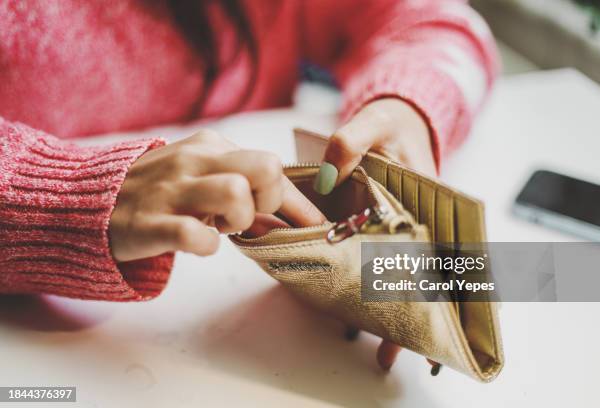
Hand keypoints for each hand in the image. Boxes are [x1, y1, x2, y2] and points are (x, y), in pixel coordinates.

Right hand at [109, 130, 325, 261]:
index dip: (300, 202)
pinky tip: (198, 243)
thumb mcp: (201, 175)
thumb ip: (243, 187)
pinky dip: (207, 245)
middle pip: (266, 168)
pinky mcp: (151, 223)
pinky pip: (195, 235)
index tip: (316, 225)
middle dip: (270, 200)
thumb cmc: (160, 190)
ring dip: (240, 220)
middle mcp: (195, 161)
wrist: (91, 200)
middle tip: (250, 216)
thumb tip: (295, 215)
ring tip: (221, 228)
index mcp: (211, 146)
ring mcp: (172, 190)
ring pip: (236, 194)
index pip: (272, 166)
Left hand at [316, 98, 436, 370]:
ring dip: (391, 312)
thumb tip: (330, 175)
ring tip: (383, 352)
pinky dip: (369, 289)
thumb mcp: (373, 123)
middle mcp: (418, 222)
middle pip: (420, 275)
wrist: (390, 124)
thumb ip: (351, 142)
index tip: (432, 316)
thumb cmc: (389, 124)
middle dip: (411, 313)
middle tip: (395, 351)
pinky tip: (356, 318)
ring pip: (399, 278)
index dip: (438, 285)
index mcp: (428, 199)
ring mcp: (398, 231)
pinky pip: (375, 264)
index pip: (440, 249)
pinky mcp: (378, 233)